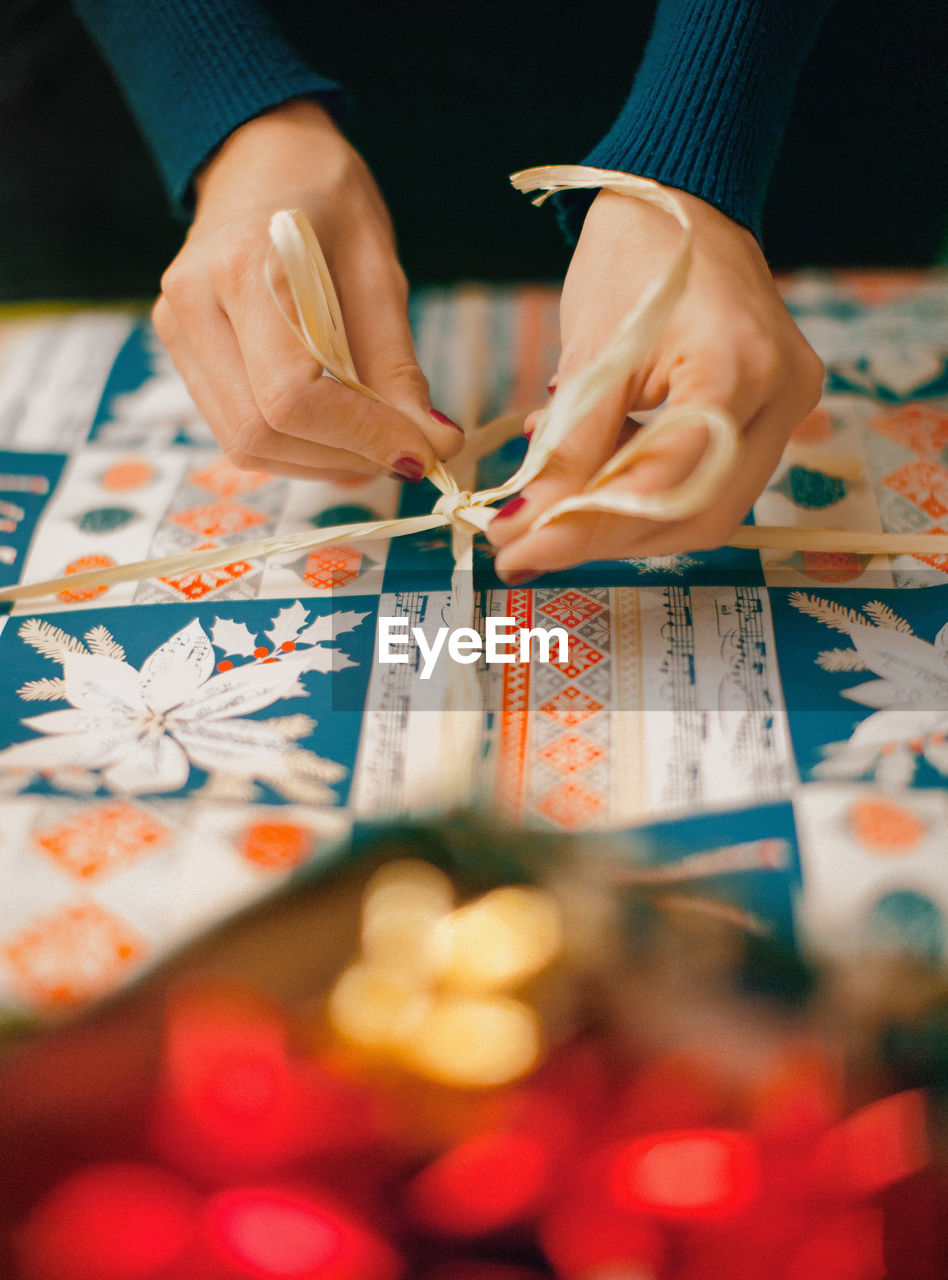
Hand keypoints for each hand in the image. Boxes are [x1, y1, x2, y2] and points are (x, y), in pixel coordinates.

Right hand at [152, 101, 461, 483]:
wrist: (259, 155)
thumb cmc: (324, 195)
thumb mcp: (378, 266)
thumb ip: (397, 362)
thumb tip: (430, 443)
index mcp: (243, 269)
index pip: (293, 397)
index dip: (362, 438)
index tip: (423, 454)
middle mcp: (193, 306)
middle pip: (262, 433)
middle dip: (345, 459)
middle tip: (408, 454)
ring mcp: (177, 333)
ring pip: (245, 445)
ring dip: (321, 463)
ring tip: (377, 445)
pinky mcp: (183, 353)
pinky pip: (237, 430)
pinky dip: (296, 449)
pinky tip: (339, 432)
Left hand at [487, 187, 823, 579]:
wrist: (685, 199)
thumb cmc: (636, 254)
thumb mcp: (591, 351)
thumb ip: (567, 447)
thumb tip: (523, 525)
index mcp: (735, 366)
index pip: (662, 481)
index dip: (586, 528)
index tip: (519, 552)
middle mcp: (778, 394)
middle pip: (697, 513)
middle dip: (609, 537)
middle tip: (532, 541)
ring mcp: (786, 405)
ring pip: (709, 509)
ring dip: (628, 521)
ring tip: (560, 502)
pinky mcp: (773, 413)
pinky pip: (712, 481)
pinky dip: (650, 492)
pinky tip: (599, 474)